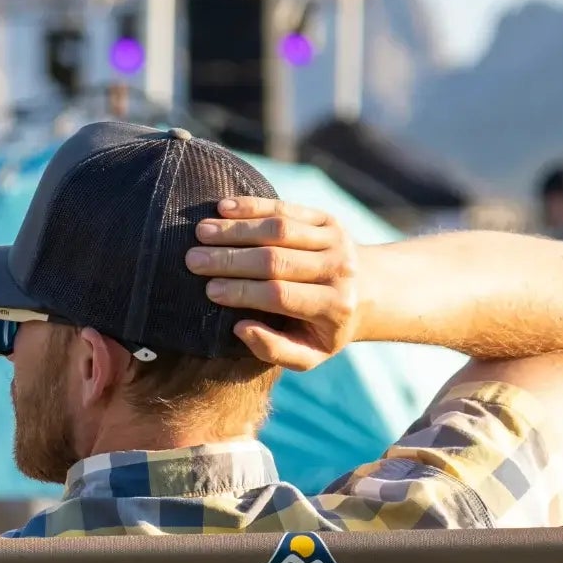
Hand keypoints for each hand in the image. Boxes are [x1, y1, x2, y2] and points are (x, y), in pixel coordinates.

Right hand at [186, 191, 360, 369]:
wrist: (369, 292)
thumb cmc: (326, 329)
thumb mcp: (308, 355)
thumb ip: (275, 350)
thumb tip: (240, 328)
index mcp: (334, 307)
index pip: (279, 295)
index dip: (242, 291)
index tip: (209, 290)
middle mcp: (339, 270)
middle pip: (276, 260)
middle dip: (230, 259)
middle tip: (192, 259)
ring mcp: (335, 240)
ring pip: (279, 229)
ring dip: (236, 229)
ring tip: (201, 232)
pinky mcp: (328, 219)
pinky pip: (286, 208)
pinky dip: (253, 206)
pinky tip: (223, 208)